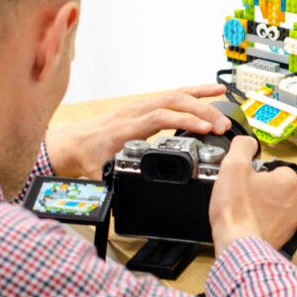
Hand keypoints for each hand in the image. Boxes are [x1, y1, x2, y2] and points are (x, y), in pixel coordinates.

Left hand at [46, 84, 230, 178]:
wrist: (72, 143)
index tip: (206, 130)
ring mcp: (141, 106)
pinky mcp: (147, 106)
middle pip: (173, 102)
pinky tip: (210, 92)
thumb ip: (108, 187)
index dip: (185, 121)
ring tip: (223, 98)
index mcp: (126, 128)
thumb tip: (117, 204)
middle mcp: (135, 112)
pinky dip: (194, 93)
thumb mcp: (96, 176)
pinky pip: (173, 95)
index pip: (160, 118)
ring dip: (201, 97)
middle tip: (222, 126)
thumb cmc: (87, 156)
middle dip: (202, 111)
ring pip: (175, 94)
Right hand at [209, 136, 296, 256]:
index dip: (253, 171)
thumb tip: (248, 142)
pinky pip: (271, 223)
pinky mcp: (284, 237)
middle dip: (257, 189)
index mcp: (291, 181)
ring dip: (258, 205)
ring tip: (242, 210)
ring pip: (272, 205)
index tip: (243, 179)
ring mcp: (292, 222)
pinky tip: (245, 223)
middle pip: (273, 186)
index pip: (272, 167)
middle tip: (240, 195)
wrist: (238, 247)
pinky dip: (259, 222)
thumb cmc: (238, 212)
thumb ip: (243, 146)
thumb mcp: (234, 165)